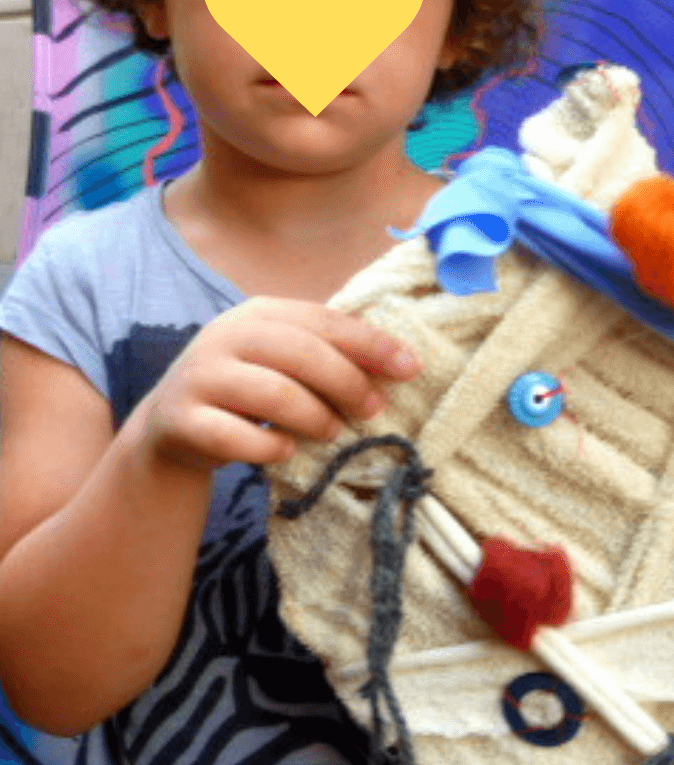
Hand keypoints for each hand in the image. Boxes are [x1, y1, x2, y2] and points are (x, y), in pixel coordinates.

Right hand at [135, 297, 421, 472]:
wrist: (171, 424)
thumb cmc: (248, 388)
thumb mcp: (283, 360)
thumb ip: (331, 354)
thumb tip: (402, 363)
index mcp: (258, 313)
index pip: (324, 321)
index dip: (371, 344)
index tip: (411, 368)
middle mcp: (224, 336)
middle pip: (302, 354)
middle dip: (348, 383)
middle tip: (373, 410)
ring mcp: (199, 377)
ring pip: (272, 394)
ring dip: (314, 417)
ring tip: (333, 432)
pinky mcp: (181, 420)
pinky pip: (235, 437)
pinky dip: (269, 447)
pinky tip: (287, 451)